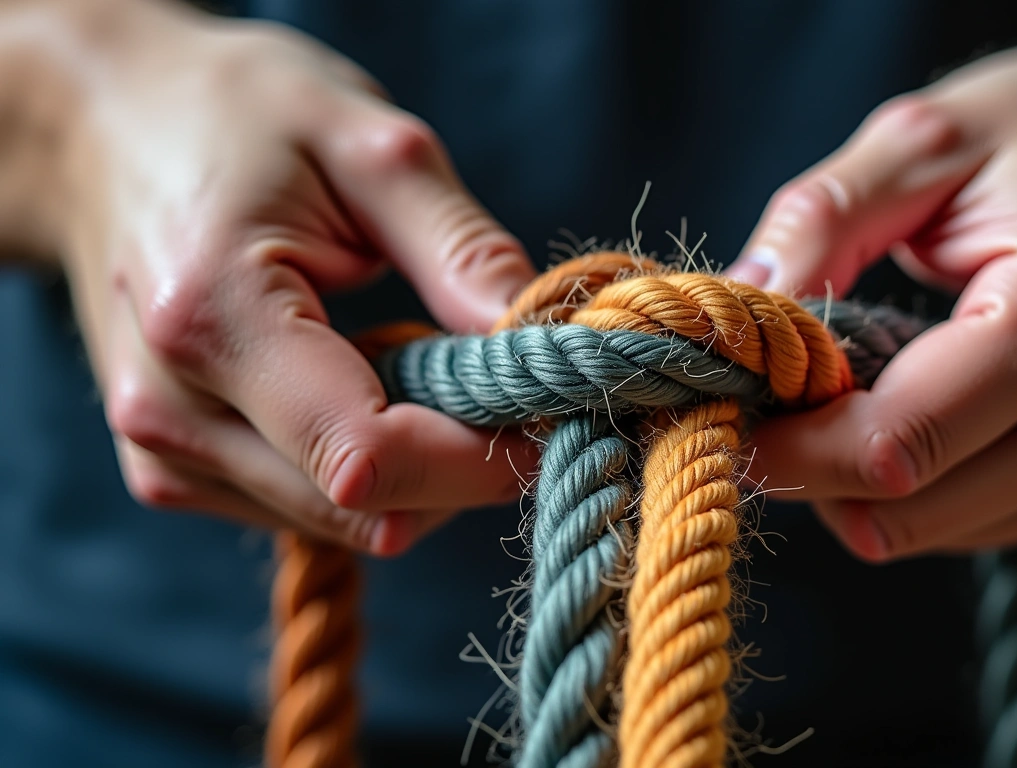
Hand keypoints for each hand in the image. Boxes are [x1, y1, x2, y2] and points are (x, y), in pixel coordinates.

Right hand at [57, 3, 536, 554]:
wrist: (104, 129)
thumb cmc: (237, 117)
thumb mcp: (368, 146)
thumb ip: (461, 250)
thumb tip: (548, 345)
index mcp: (211, 317)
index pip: (368, 454)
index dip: (479, 453)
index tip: (552, 406)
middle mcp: (170, 410)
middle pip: (365, 507)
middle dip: (460, 460)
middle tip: (498, 372)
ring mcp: (163, 451)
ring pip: (347, 520)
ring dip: (417, 463)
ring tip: (410, 351)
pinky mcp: (173, 470)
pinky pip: (311, 506)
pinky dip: (369, 463)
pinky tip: (359, 376)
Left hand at [728, 11, 1016, 560]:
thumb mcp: (923, 137)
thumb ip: (821, 220)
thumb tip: (735, 309)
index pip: (894, 443)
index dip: (789, 445)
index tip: (723, 408)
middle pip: (903, 507)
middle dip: (812, 463)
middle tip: (773, 392)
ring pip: (925, 529)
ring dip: (858, 476)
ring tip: (856, 380)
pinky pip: (964, 523)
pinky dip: (912, 480)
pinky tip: (917, 401)